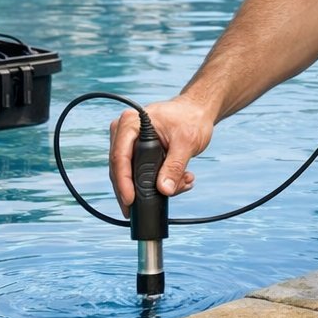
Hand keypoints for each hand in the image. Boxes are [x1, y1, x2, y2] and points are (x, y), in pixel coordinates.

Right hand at [108, 96, 212, 214]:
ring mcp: (128, 143)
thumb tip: (164, 190)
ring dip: (153, 188)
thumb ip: (175, 166)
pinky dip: (157, 183)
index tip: (130, 201)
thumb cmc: (191, 118)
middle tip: (151, 205)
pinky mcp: (136, 153)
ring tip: (181, 185)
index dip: (123, 182)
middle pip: (121, 169)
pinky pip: (139, 174)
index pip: (120, 157)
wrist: (197, 111)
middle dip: (138, 190)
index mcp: (131, 122)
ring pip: (130, 175)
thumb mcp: (187, 142)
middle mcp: (124, 132)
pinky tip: (179, 182)